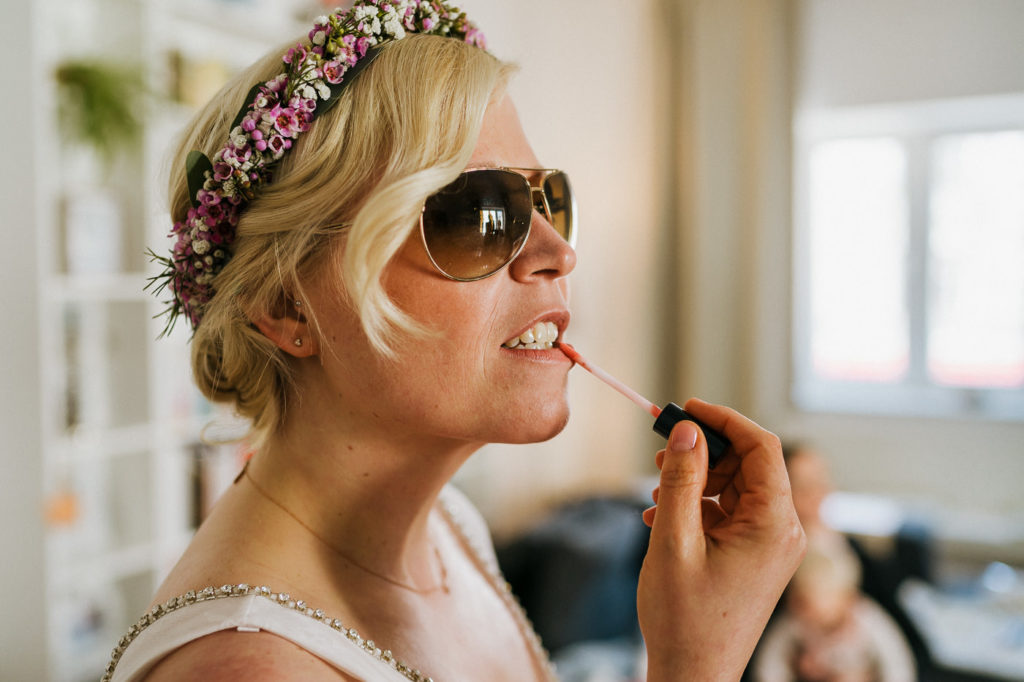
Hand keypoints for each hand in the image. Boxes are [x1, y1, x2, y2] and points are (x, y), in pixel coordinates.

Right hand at [638, 398, 805, 680]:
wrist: (693, 675)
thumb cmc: (685, 619)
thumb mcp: (675, 541)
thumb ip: (681, 480)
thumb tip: (687, 430)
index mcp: (774, 525)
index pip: (763, 447)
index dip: (724, 419)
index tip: (687, 408)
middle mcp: (782, 531)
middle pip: (748, 465)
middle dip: (704, 452)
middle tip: (661, 451)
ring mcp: (769, 545)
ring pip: (735, 487)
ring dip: (695, 481)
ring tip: (655, 492)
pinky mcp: (753, 555)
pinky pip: (729, 512)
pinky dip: (697, 506)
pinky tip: (661, 517)